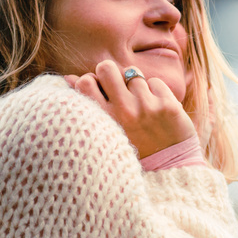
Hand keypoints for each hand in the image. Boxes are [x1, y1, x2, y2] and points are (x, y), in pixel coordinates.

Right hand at [65, 60, 196, 158]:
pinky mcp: (168, 105)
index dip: (92, 81)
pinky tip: (157, 110)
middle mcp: (125, 112)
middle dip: (110, 73)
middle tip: (117, 87)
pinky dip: (155, 92)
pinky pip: (155, 82)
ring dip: (135, 86)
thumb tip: (69, 78)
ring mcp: (148, 107)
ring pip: (133, 73)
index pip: (85, 82)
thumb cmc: (131, 148)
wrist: (168, 169)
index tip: (100, 91)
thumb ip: (87, 105)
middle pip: (106, 68)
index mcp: (105, 120)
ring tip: (140, 106)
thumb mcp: (105, 132)